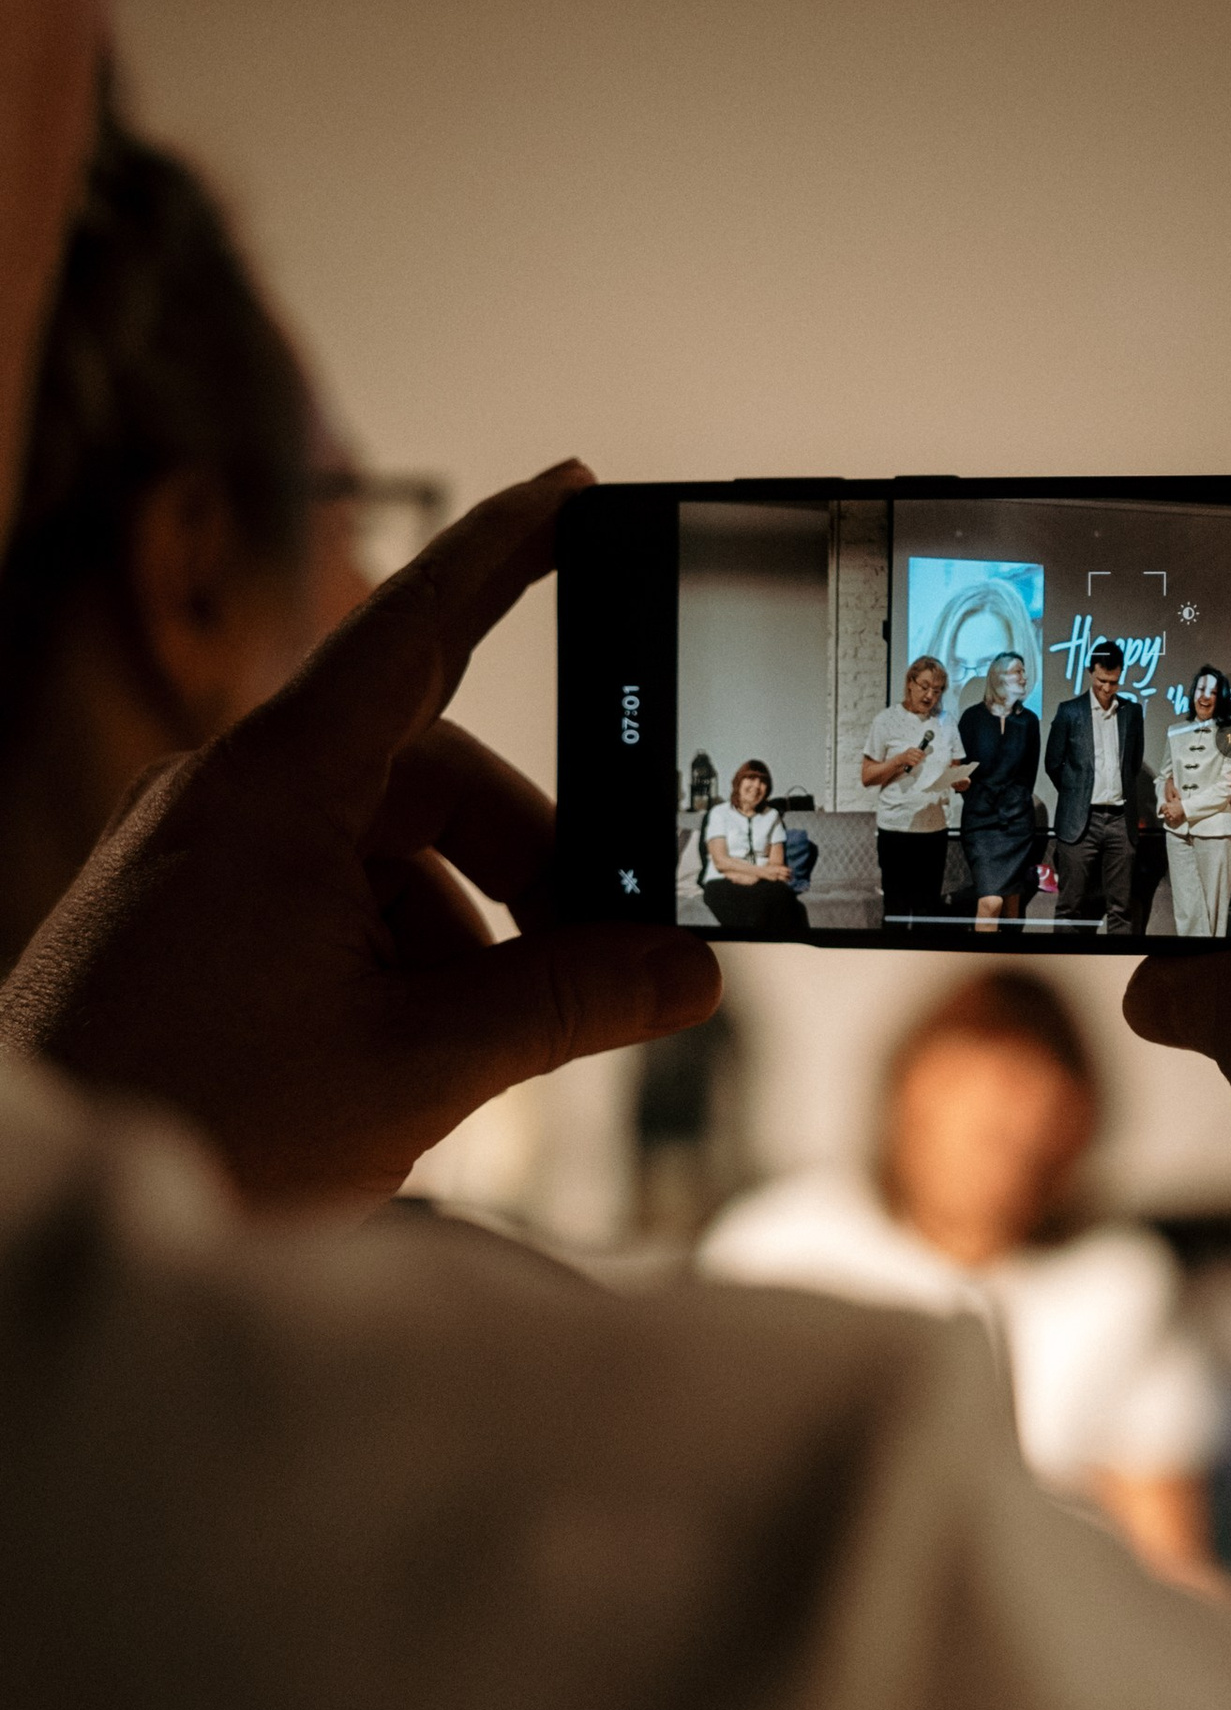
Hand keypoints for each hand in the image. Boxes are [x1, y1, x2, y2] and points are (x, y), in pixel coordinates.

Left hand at [0, 463, 719, 1211]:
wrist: (22, 1219)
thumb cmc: (192, 1122)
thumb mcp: (418, 1063)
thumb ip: (567, 1002)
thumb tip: (685, 970)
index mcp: (276, 787)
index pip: (415, 625)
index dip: (506, 549)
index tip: (576, 489)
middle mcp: (224, 798)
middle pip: (425, 771)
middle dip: (525, 860)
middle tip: (598, 953)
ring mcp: (193, 860)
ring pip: (378, 848)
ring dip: (460, 929)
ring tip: (482, 1042)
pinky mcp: (176, 924)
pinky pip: (317, 900)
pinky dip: (388, 959)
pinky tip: (402, 1060)